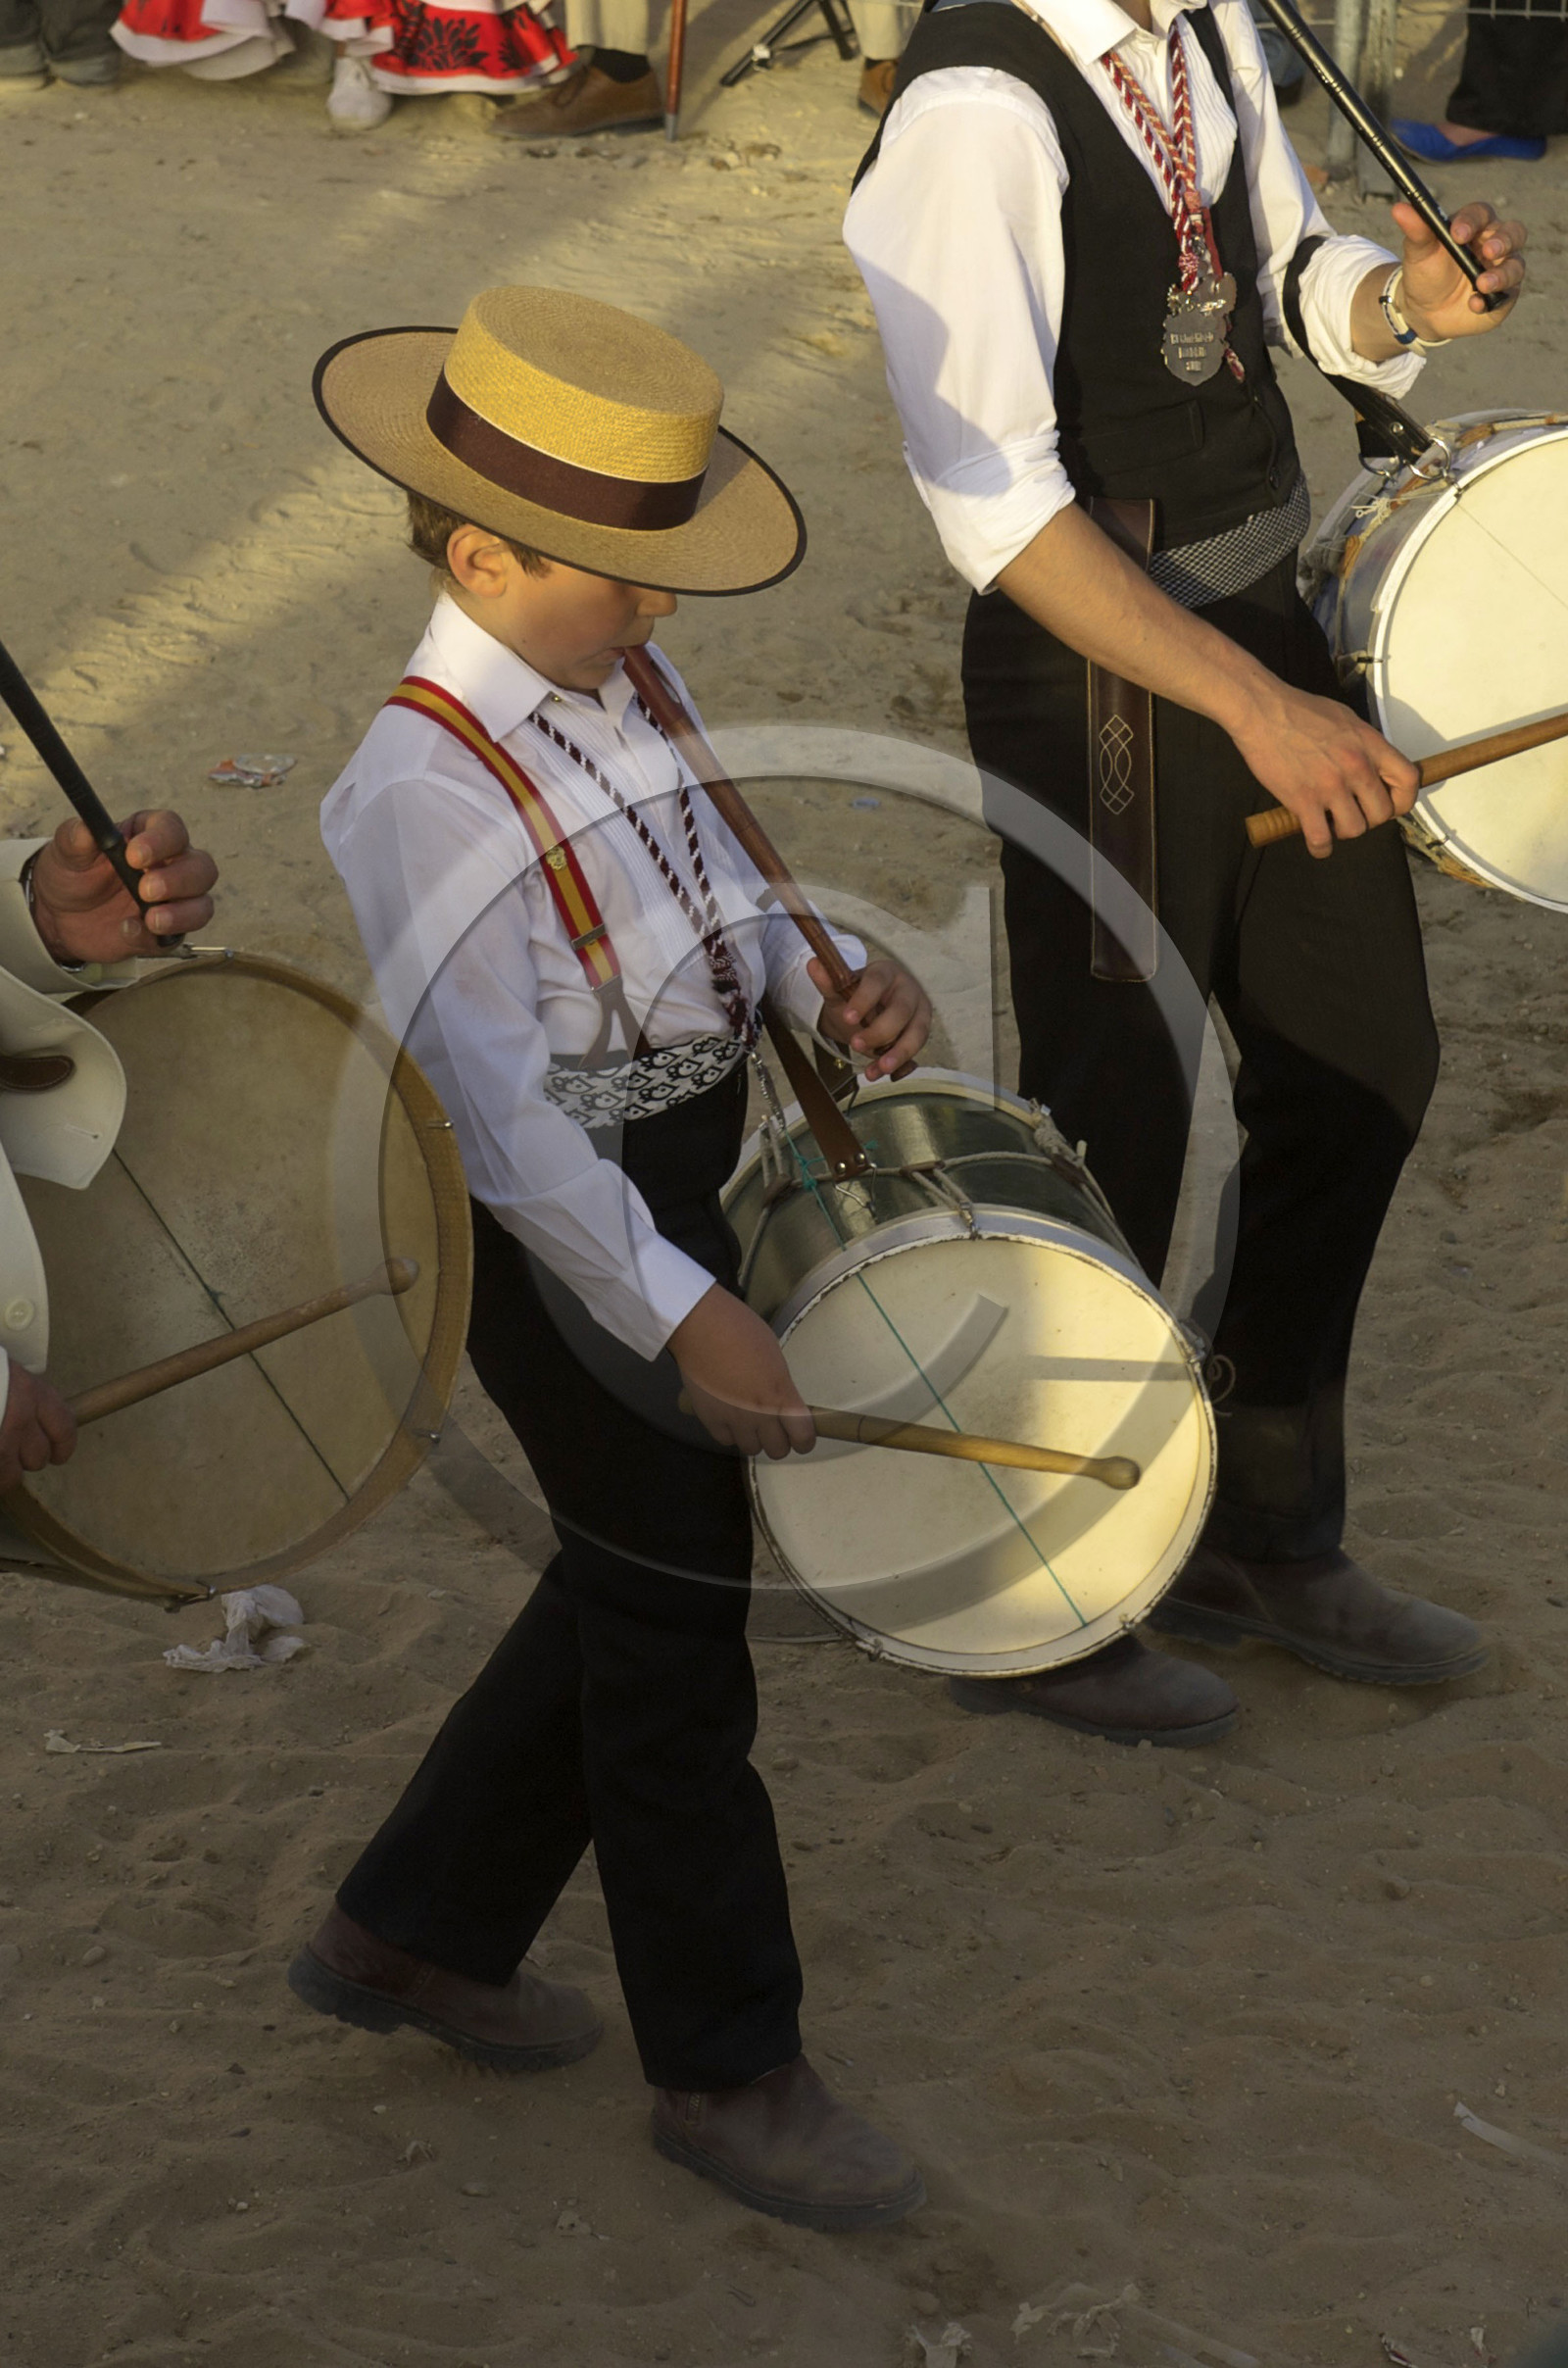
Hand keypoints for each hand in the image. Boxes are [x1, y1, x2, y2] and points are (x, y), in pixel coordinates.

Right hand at [0, 1365, 76, 1493]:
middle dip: (24, 1458)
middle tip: (7, 1448)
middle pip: (38, 1457)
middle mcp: (18, 1419)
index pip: (63, 1427)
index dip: (62, 1445)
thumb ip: (20, 1396)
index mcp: (28, 1391)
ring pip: (11, 1476)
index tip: (58, 1454)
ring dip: (1, 1471)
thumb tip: (33, 1422)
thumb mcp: (2, 1373)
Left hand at [29, 810, 217, 964]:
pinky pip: (177, 937)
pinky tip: (127, 931)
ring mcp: (174, 901)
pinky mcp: (167, 932)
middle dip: (179, 880)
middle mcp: (171, 865)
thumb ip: (76, 838)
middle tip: (146, 890)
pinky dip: (155, 938)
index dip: (161, 841)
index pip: (172, 829)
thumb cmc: (72, 873)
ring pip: (202, 905)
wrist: (61, 914)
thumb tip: (86, 830)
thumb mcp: (66, 852)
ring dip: (182, 914)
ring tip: (151, 920)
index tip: (134, 856)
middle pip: (202, 868)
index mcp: (150, 835)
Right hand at [669, 1284, 815, 1459]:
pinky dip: (729, 1433)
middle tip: (773, 1427)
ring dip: (753, 1438)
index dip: (804, 1441)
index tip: (802, 1437)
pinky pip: (726, 1440)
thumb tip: (780, 1400)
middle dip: (779, 1441)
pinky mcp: (710, 1419)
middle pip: (778, 1450)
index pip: (802, 1436)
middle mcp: (760, 1413)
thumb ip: (780, 1385)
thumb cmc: (742, 1330)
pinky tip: (728, 1417)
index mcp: (781, 1394)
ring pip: (751, 1449)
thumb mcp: (774, 1357)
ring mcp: (733, 1419)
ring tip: (748, 1421)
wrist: (703, 1327)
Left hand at [809, 954, 931, 1081]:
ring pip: (916, 1034)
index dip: (864, 999)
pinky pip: (914, 1052)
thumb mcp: (841, 990)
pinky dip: (899, 1066)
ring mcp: (919, 1012)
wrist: (871, 1009)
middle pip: (901, 1010)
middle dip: (880, 1031)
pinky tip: (879, 1073)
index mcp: (886, 973)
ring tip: (876, 1070)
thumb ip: (828, 981)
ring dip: (897, 1054)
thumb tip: (812, 964)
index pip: (878, 981)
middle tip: (856, 1044)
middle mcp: (908, 990)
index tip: (847, 1018)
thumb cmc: (858, 996)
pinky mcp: (920, 1033)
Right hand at [1230, 679, 1418, 858]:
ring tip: (1332, 822)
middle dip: (1370, 819)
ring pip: (1354, 829)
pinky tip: (1317, 843)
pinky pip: (1320, 838)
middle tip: (1355, 813)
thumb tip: (1371, 765)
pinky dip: (1320, 847)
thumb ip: (1363, 745)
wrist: (1263, 712)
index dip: (1404, 800)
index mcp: (1369, 744)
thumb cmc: (1299, 711)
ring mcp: (1329, 785)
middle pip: (1382, 812)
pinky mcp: (1303, 800)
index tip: (1393, 805)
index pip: (1408, 780)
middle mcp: (1355, 766)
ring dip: (1344, 831)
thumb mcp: (1345, 719)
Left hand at [1395, 199, 1525, 338]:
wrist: (1425, 310)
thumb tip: (1399, 208)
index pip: (1481, 214)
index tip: (1457, 234)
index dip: (1472, 221)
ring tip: (1481, 284)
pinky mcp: (1505, 294)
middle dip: (1504, 241)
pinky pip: (1508, 295)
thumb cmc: (1426, 273)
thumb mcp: (1418, 252)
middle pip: (1514, 233)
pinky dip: (1492, 300)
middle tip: (1487, 251)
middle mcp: (1495, 243)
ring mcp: (1503, 269)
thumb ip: (1416, 230)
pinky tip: (1475, 304)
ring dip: (1501, 274)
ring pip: (1516, 265)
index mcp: (1475, 226)